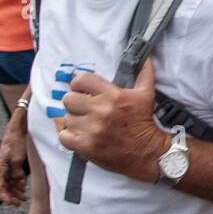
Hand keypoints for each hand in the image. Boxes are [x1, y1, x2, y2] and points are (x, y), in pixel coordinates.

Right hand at [0, 109, 29, 205]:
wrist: (18, 127)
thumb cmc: (16, 139)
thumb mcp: (18, 157)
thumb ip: (17, 171)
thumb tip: (20, 184)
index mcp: (0, 166)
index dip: (4, 196)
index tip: (10, 203)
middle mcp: (2, 168)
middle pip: (3, 187)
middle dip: (10, 197)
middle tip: (18, 204)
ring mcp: (7, 166)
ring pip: (9, 184)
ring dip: (15, 193)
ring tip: (23, 199)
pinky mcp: (13, 164)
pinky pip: (14, 179)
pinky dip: (18, 186)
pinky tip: (24, 190)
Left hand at [57, 61, 168, 182]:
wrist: (148, 153)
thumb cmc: (145, 123)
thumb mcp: (146, 96)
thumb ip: (144, 75)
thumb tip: (147, 60)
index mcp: (113, 95)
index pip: (81, 80)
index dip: (79, 85)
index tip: (84, 92)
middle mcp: (100, 110)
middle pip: (69, 99)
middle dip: (76, 103)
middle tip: (84, 109)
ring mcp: (91, 129)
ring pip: (67, 118)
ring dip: (75, 122)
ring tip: (86, 125)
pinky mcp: (86, 146)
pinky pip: (64, 136)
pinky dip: (70, 137)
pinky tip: (81, 136)